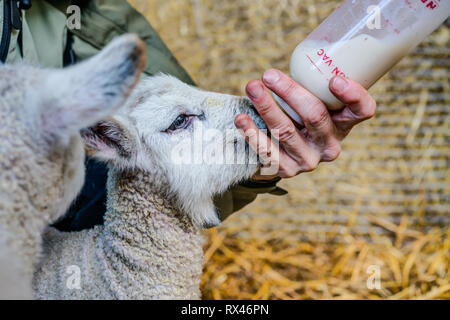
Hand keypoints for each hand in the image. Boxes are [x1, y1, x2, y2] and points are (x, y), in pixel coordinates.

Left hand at [234, 69, 375, 178]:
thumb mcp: (312, 102)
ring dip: (266, 107)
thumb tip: (290, 58)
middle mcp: (330, 145)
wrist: (282, 154)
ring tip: (252, 88)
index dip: (353, 95)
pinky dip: (252, 133)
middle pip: (315, 116)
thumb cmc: (298, 117)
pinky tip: (241, 119)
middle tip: (268, 75)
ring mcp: (309, 160)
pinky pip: (268, 152)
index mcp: (344, 124)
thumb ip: (311, 85)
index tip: (334, 79)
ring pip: (286, 131)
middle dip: (290, 92)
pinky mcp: (286, 170)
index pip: (362, 111)